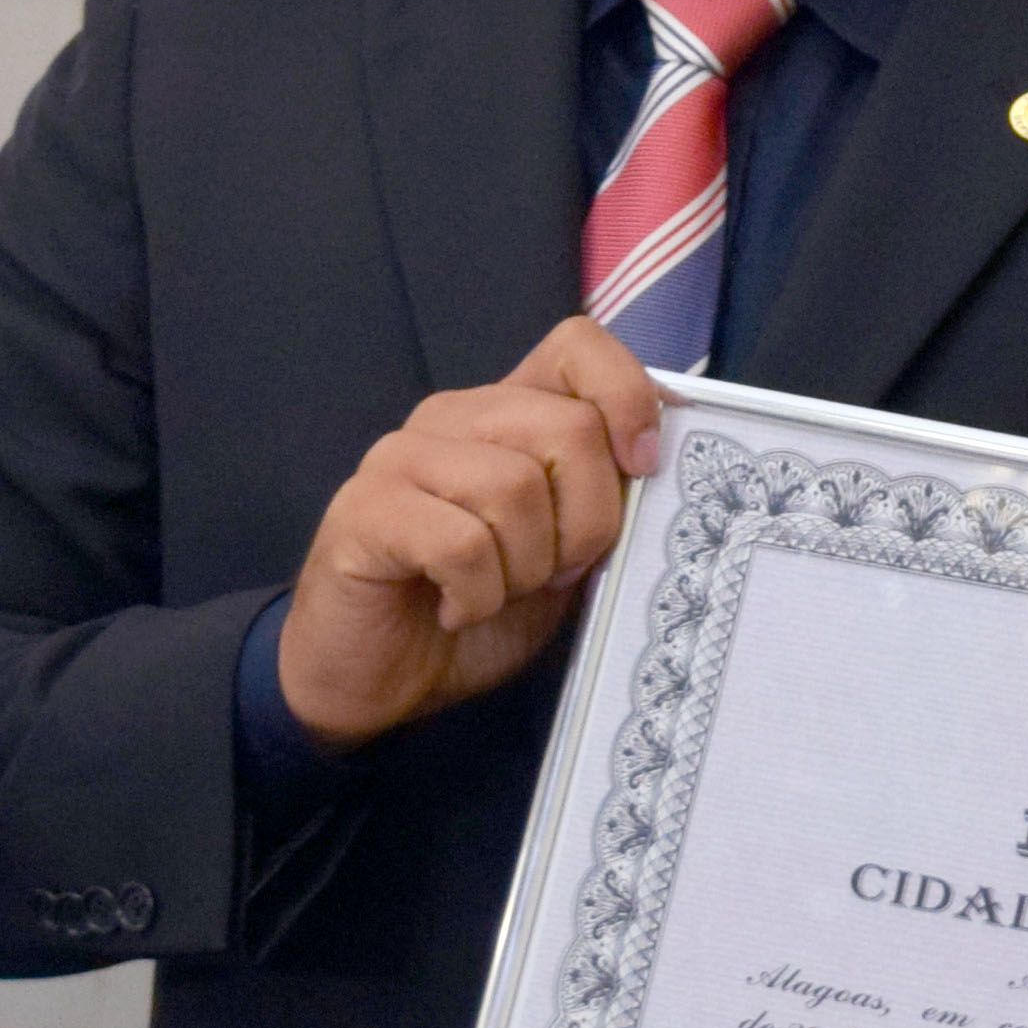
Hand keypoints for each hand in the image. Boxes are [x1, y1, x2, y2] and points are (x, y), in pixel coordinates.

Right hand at [270, 318, 664, 743]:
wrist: (377, 681)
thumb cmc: (476, 612)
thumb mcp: (564, 555)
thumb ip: (603, 503)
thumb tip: (662, 467)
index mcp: (508, 413)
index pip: (577, 346)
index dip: (625, 395)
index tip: (640, 470)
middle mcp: (453, 418)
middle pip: (569, 429)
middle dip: (587, 523)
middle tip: (553, 575)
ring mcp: (401, 458)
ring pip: (515, 487)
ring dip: (526, 568)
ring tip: (497, 593)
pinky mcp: (366, 511)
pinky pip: (461, 543)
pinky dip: (477, 595)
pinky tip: (456, 610)